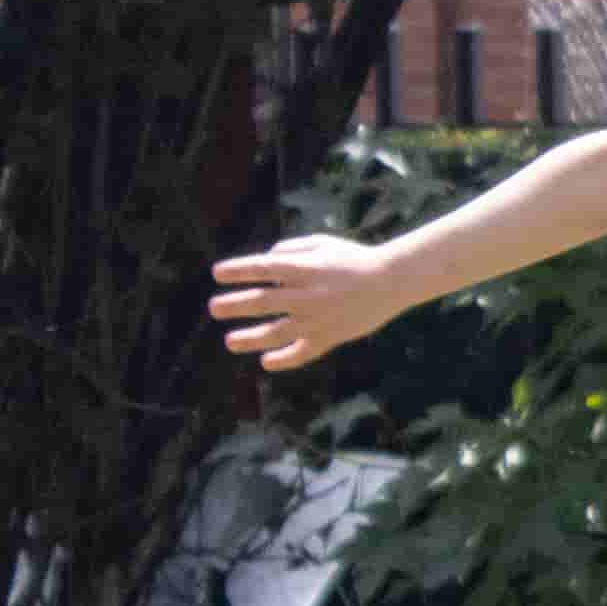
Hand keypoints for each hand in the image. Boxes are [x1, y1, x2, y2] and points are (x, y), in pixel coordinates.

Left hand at [211, 234, 399, 374]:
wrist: (391, 280)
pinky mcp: (330, 336)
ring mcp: (318, 318)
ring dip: (251, 337)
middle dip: (235, 305)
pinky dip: (284, 359)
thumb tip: (266, 261)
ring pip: (277, 332)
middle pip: (263, 301)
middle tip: (214, 308)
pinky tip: (266, 362)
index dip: (238, 271)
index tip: (217, 273)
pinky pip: (303, 352)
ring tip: (230, 341)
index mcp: (306, 268)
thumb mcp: (323, 243)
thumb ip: (291, 249)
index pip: (263, 269)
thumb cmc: (353, 258)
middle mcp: (308, 294)